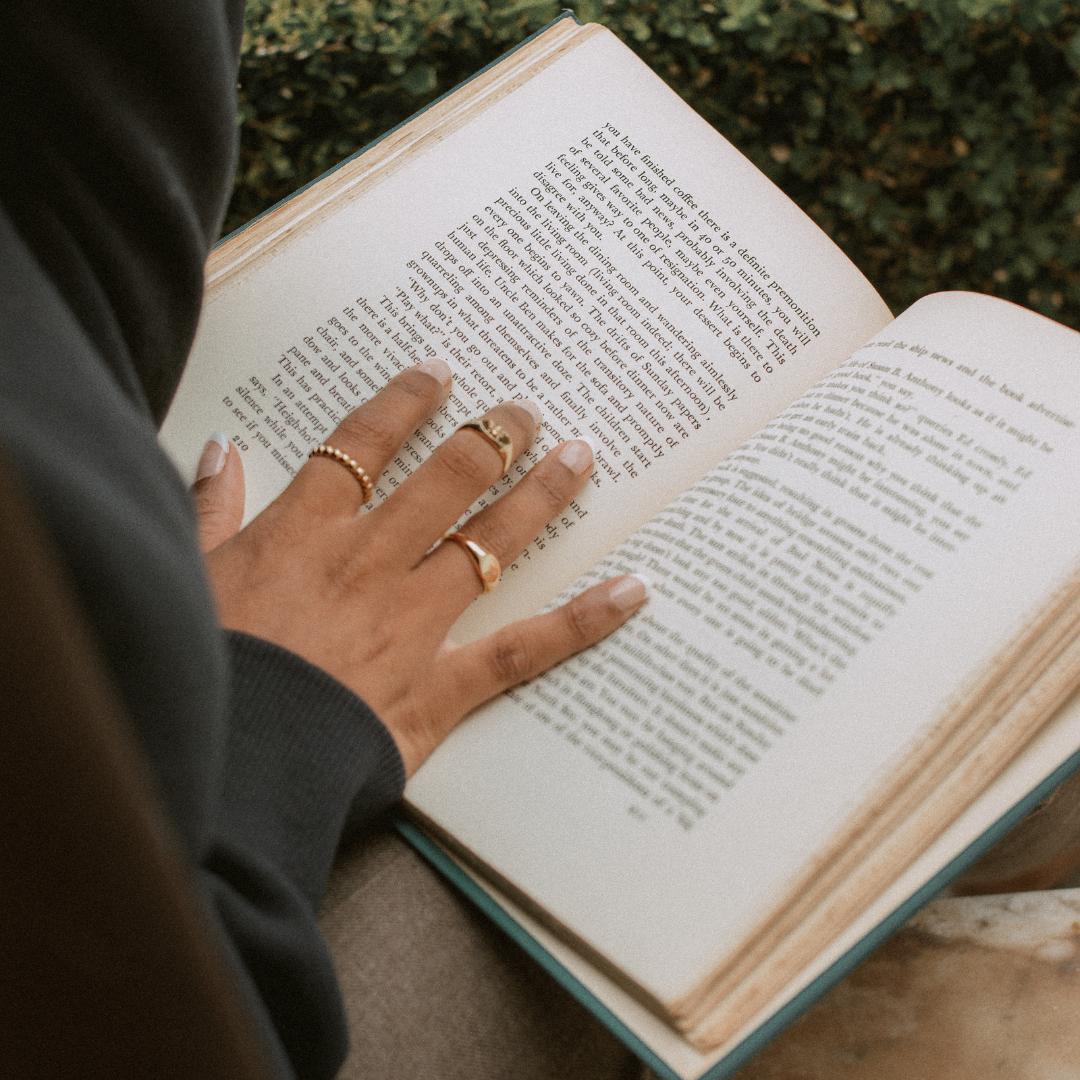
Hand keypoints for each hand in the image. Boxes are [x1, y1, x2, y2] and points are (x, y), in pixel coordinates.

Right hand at [192, 360, 647, 775]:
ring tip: (579, 456)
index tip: (439, 376)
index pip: (362, 444)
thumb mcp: (189, 579)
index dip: (404, 402)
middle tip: (526, 411)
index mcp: (305, 532)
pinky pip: (524, 646)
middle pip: (445, 478)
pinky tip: (632, 591)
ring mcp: (412, 620)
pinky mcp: (442, 684)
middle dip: (491, 436)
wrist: (230, 764)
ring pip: (490, 540)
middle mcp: (370, 562)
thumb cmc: (207, 673)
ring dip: (539, 493)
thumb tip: (218, 450)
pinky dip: (582, 619)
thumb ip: (208, 509)